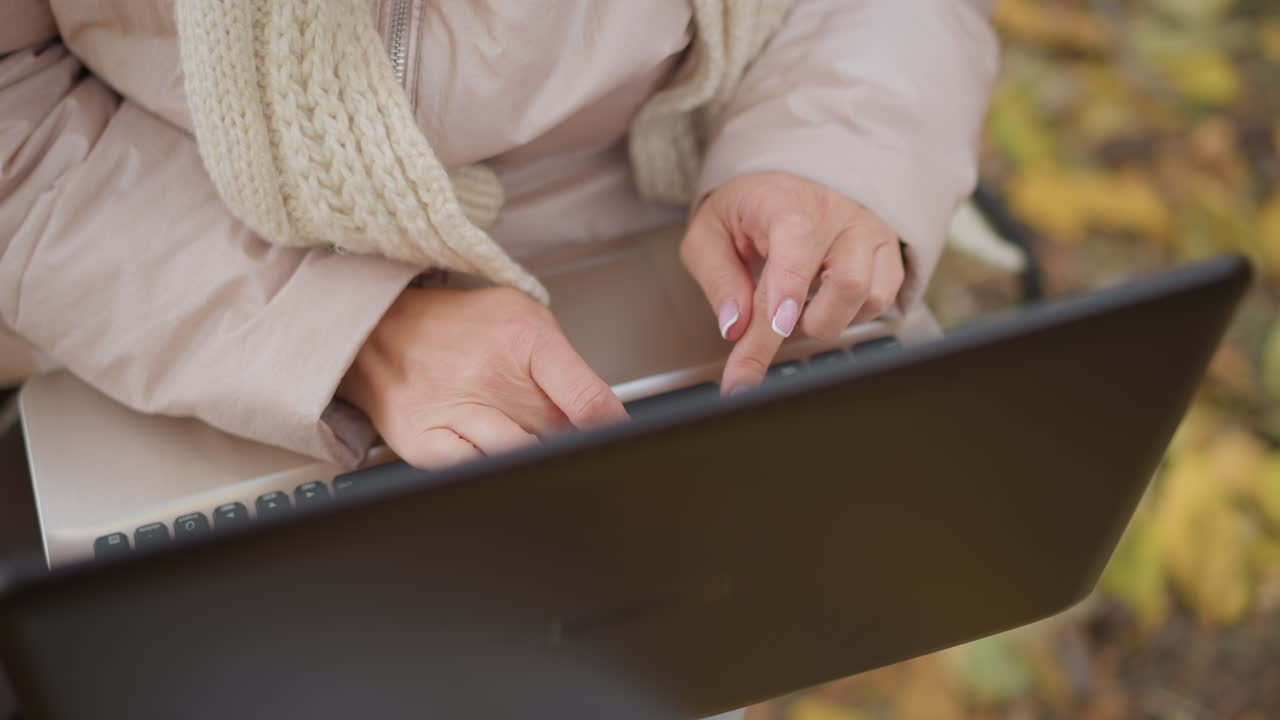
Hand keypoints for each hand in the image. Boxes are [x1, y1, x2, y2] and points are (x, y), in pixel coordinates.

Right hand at [337, 287, 627, 469]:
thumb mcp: (525, 321)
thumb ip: (566, 367)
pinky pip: (475, 472)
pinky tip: (493, 458)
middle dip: (572, 443)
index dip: (612, 428)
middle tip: (570, 441)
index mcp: (521, 338)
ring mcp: (454, 410)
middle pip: (558, 436)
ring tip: (529, 444)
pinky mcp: (426, 442)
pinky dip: (492, 471)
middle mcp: (487, 374)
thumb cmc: (459, 328)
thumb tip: (605, 416)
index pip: (586, 397)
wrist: (380, 331)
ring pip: (520, 458)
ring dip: (535, 458)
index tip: (622, 442)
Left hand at [681, 171, 904, 394]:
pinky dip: (850, 315)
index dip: (790, 286)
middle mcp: (837, 211)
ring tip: (799, 304)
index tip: (777, 325)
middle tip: (775, 320)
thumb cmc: (745, 211)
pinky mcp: (887, 252)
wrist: (785, 185)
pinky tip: (824, 300)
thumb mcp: (708, 236)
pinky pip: (882, 300)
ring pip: (869, 297)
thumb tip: (734, 326)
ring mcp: (868, 230)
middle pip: (846, 283)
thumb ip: (718, 280)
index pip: (797, 239)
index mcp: (785, 199)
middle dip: (806, 324)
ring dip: (827, 319)